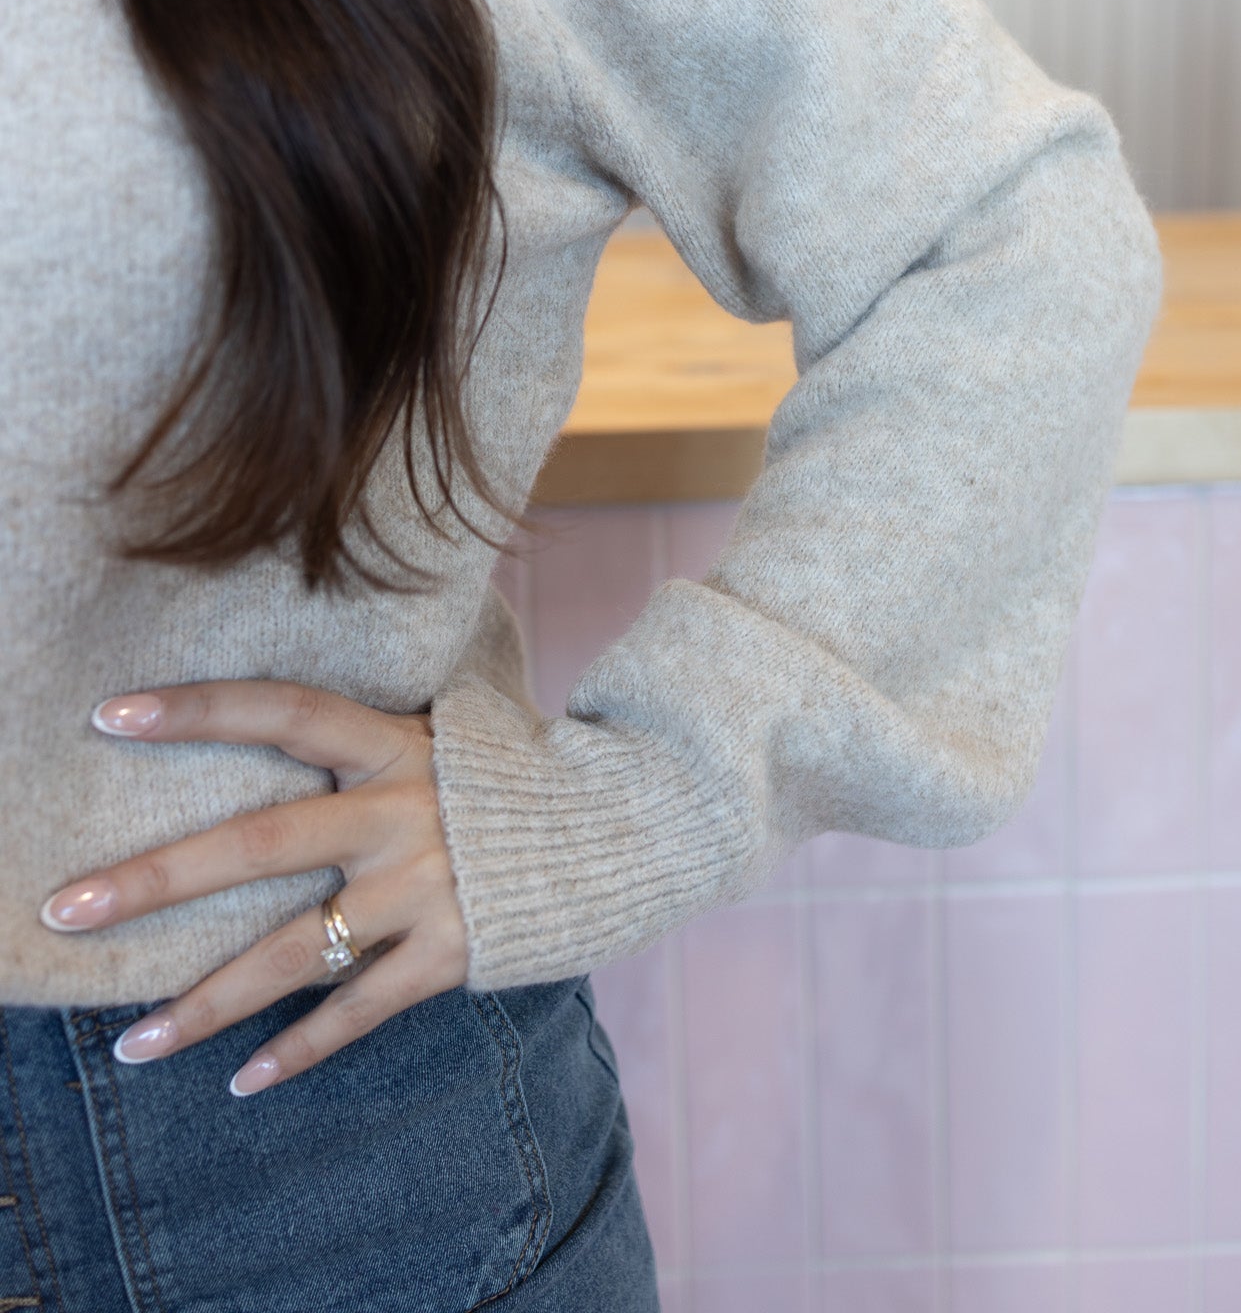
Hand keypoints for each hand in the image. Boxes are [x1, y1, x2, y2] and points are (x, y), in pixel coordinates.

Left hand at [39, 680, 468, 1095]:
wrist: (621, 825)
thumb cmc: (509, 777)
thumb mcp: (446, 732)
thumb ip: (371, 736)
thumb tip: (286, 719)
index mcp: (394, 743)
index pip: (284, 710)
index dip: (201, 708)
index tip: (110, 714)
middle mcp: (402, 810)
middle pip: (261, 842)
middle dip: (159, 879)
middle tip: (69, 908)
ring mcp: (425, 886)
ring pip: (296, 951)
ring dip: (207, 1001)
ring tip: (130, 1044)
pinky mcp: (451, 953)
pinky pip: (359, 1010)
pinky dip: (300, 1048)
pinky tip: (240, 1081)